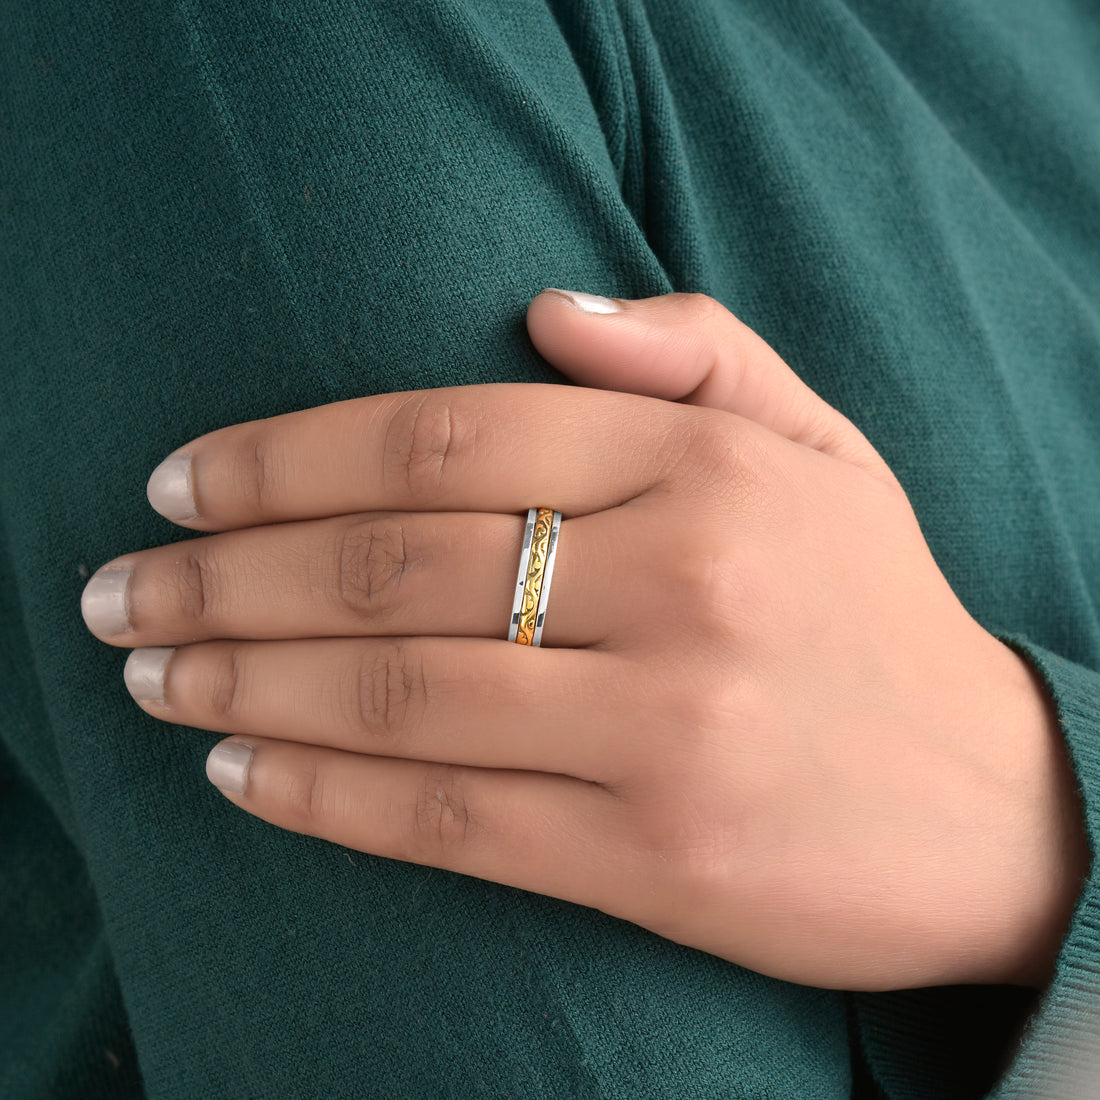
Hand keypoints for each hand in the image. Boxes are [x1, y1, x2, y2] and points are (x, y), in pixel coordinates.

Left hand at [80, 291, 1087, 991]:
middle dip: (221, 578)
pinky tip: (235, 774)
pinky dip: (318, 798)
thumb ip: (692, 348)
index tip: (179, 485)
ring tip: (148, 676)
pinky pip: (444, 818)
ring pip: (394, 696)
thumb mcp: (821, 445)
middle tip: (118, 593)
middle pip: (387, 566)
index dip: (280, 458)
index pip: (439, 439)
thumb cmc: (878, 611)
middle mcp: (682, 585)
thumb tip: (539, 304)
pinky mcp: (654, 858)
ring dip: (240, 685)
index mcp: (706, 467)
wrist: (997, 807)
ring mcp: (666, 729)